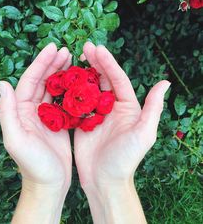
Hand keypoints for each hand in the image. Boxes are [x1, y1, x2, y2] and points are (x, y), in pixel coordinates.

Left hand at [0, 43, 71, 222]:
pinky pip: (62, 100)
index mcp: (20, 111)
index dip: (41, 63)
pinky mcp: (57, 122)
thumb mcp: (16, 140)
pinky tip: (77, 81)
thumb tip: (3, 83)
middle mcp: (31, 111)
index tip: (53, 48)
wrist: (50, 183)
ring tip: (71, 60)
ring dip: (60, 74)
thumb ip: (7, 112)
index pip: (29, 81)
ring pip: (51, 88)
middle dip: (52, 64)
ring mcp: (45, 116)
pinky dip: (68, 89)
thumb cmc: (33, 165)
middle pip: (41, 81)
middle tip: (65, 51)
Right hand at [74, 42, 169, 222]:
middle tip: (84, 47)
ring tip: (72, 59)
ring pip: (88, 88)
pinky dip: (70, 90)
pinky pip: (76, 102)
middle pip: (102, 79)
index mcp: (127, 106)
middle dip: (94, 62)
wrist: (104, 180)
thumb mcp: (143, 134)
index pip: (117, 79)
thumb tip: (164, 82)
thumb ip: (153, 108)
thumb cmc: (125, 160)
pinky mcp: (82, 121)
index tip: (97, 49)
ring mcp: (95, 113)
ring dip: (81, 73)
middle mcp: (111, 107)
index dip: (108, 63)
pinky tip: (63, 80)